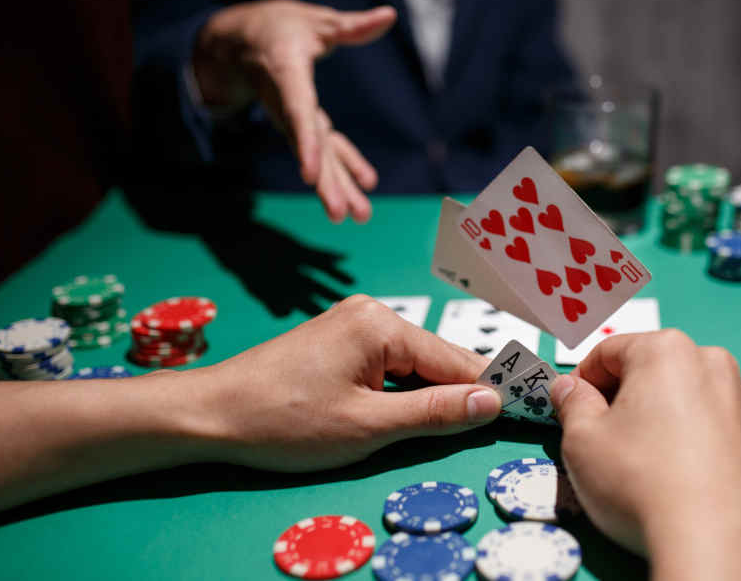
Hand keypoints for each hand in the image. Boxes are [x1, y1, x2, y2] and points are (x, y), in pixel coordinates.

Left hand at [180, 295, 501, 470]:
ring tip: (463, 424)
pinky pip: (387, 364)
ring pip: (412, 363)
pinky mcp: (337, 340)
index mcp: (380, 324)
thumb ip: (434, 413)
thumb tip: (492, 402)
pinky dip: (403, 389)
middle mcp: (370, 313)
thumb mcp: (367, 426)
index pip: (455, 360)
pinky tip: (412, 412)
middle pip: (436, 358)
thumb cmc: (284, 421)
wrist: (210, 413)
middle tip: (502, 424)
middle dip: (463, 393)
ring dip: (431, 394)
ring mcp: (351, 324)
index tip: (530, 409)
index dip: (492, 389)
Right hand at [192, 0, 395, 222]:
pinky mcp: (305, 123)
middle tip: (340, 214)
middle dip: (324, 184)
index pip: (297, 115)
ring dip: (337, 186)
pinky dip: (345, 165)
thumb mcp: (316, 20)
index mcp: (286, 74)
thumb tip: (389, 15)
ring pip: (318, 156)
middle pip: (308, 149)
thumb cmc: (279, 26)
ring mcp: (295, 118)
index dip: (305, 146)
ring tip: (355, 216)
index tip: (309, 176)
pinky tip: (366, 185)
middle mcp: (288, 105)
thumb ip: (352, 26)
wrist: (243, 41)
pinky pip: (325, 148)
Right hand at [550, 330, 740, 580]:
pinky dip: (702, 443)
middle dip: (628, 398)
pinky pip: (723, 430)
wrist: (719, 545)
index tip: (572, 407)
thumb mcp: (581, 441)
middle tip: (607, 438)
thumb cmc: (642, 484)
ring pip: (693, 399)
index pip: (609, 351)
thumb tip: (569, 389)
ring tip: (651, 464)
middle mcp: (714, 365)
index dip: (583, 380)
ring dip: (668, 418)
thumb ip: (571, 404)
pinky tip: (687, 479)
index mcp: (666, 351)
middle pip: (656, 371)